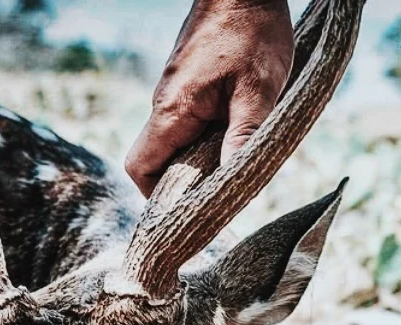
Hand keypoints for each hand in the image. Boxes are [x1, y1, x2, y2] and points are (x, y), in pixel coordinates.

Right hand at [125, 0, 293, 195]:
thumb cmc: (252, 31)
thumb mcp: (259, 90)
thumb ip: (245, 138)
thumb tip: (233, 187)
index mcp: (173, 110)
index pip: (141, 168)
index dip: (157, 199)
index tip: (187, 216)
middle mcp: (166, 105)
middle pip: (159, 164)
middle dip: (185, 189)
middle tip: (221, 205)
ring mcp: (177, 95)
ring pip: (179, 146)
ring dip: (202, 166)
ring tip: (235, 179)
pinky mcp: (191, 87)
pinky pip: (192, 127)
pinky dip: (211, 144)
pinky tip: (238, 146)